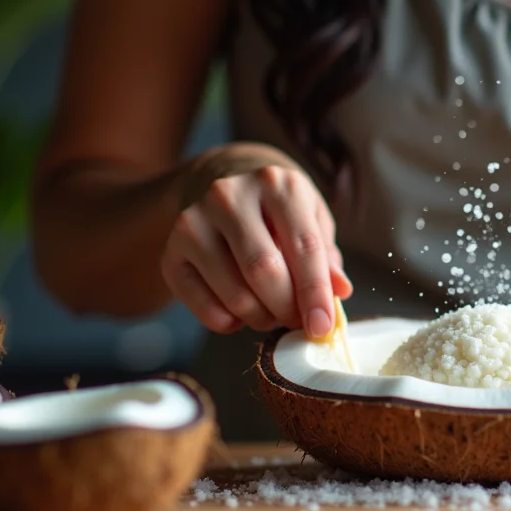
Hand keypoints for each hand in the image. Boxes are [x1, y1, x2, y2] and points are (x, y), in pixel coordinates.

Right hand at [161, 151, 351, 337]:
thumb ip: (326, 257)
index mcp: (276, 184)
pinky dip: (225, 322)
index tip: (322, 327)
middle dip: (286, 309)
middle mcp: (230, 195)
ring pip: (234, 293)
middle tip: (296, 322)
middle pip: (263, 270)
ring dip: (259, 318)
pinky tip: (238, 315)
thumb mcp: (311, 221)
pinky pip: (200, 304)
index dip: (315, 294)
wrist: (226, 187)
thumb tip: (339, 291)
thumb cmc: (279, 212)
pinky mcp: (171, 249)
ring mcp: (194, 221)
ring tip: (271, 315)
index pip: (303, 246)